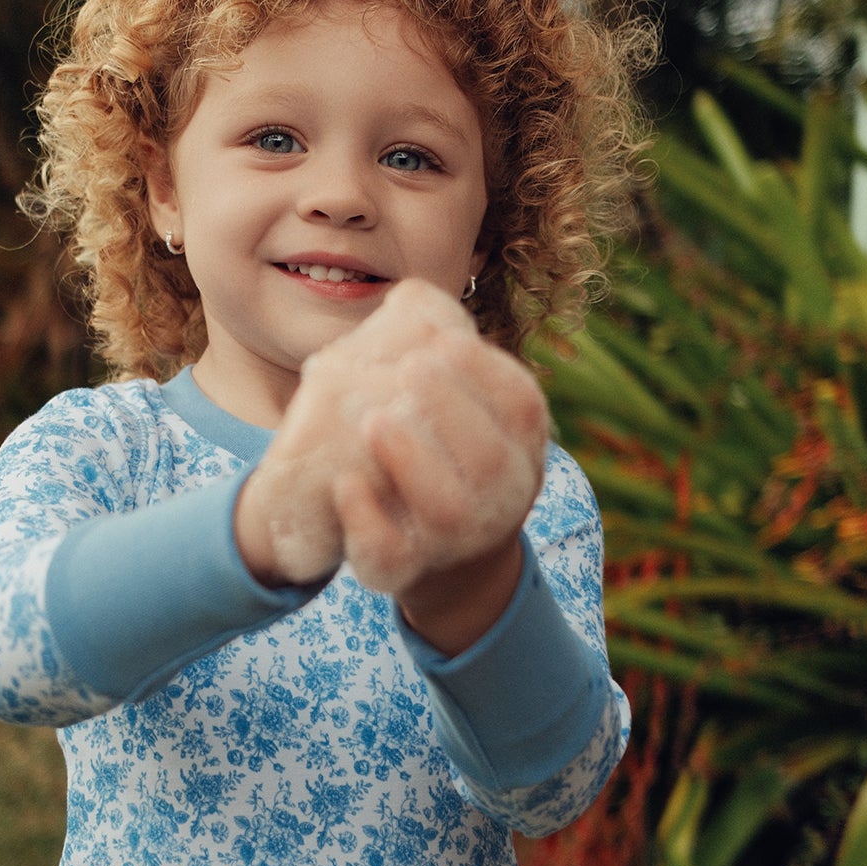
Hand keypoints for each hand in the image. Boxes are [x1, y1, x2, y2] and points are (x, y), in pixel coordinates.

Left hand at [235, 280, 549, 619]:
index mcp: (520, 448)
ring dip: (413, 461)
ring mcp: (454, 542)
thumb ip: (440, 351)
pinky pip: (392, 554)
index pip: (521, 409)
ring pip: (447, 511)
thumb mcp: (457, 402)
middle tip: (408, 369)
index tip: (444, 343)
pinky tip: (345, 482)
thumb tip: (411, 295)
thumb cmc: (443, 450)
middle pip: (490, 460)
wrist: (435, 548)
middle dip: (450, 410)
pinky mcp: (403, 570)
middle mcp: (500, 499)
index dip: (485, 375)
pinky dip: (367, 520)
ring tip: (375, 420)